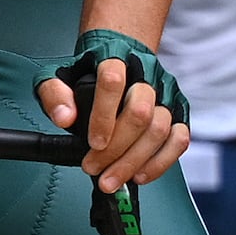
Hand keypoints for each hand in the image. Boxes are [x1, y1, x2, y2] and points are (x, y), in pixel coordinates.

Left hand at [40, 30, 189, 195]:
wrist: (120, 56)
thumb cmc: (87, 70)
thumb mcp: (59, 74)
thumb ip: (55, 94)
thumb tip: (64, 117)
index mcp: (114, 59)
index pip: (113, 82)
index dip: (104, 115)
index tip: (93, 143)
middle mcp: (146, 75)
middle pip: (140, 112)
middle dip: (116, 148)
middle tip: (93, 168)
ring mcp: (166, 93)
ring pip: (160, 128)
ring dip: (135, 160)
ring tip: (112, 178)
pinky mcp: (179, 110)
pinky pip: (180, 138)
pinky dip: (161, 161)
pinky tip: (140, 174)